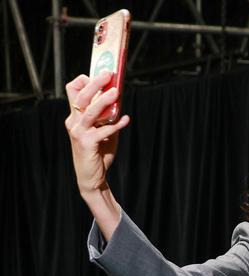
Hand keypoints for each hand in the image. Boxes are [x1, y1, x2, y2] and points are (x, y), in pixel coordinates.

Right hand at [64, 71, 129, 196]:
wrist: (92, 178)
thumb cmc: (98, 154)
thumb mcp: (104, 132)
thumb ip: (109, 117)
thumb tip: (120, 100)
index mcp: (75, 116)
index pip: (73, 90)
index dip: (84, 80)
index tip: (99, 76)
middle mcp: (74, 122)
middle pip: (81, 96)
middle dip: (95, 83)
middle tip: (108, 74)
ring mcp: (78, 132)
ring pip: (90, 111)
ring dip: (104, 100)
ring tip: (116, 92)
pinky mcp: (86, 144)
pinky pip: (102, 131)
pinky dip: (116, 125)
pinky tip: (126, 120)